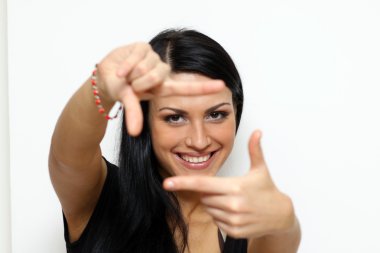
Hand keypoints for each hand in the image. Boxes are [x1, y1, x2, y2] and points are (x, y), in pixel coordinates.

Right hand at [96, 43, 224, 135]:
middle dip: (139, 83)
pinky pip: (135, 57)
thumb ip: (133, 114)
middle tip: (132, 86)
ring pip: (145, 67)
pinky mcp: (143, 47)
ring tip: (126, 76)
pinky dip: (125, 65)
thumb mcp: (128, 101)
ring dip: (131, 74)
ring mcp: (154, 59)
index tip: (222, 86)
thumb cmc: (121, 90)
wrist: (106, 76)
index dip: (204, 87)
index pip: (187, 88)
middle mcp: (162, 72)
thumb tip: (134, 132)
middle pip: (157, 76)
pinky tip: (121, 69)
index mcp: (163, 87)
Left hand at [163, 130, 295, 238]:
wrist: (281, 215)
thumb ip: (255, 150)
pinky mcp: (235, 232)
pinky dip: (222, 217)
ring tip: (235, 202)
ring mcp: (234, 220)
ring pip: (209, 210)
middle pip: (204, 197)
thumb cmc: (267, 190)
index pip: (203, 185)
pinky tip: (236, 213)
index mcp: (235, 187)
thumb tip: (257, 132)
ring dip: (216, 205)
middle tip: (228, 190)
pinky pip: (217, 222)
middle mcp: (233, 205)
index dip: (183, 183)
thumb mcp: (261, 169)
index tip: (167, 183)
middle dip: (210, 193)